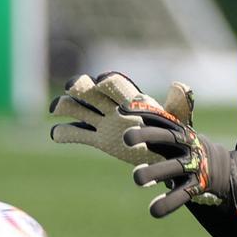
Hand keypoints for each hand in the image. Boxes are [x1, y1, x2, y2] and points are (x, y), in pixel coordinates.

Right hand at [49, 72, 192, 164]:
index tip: (103, 82)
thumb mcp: (177, 121)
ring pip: (80, 109)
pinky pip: (77, 134)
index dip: (109, 82)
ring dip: (67, 105)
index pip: (118, 86)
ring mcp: (104, 123)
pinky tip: (55, 134)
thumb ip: (178, 105)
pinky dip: (65, 133)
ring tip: (57, 107)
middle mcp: (115, 108)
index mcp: (132, 101)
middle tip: (72, 87)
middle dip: (81, 86)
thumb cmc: (173, 134)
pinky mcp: (98, 139)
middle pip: (93, 92)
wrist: (167, 155)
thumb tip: (180, 85)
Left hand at [123, 111, 236, 218]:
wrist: (225, 169)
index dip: (144, 113)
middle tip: (126, 138)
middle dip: (148, 136)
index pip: (161, 119)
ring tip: (137, 178)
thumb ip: (155, 122)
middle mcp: (188, 146)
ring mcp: (194, 165)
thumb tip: (128, 103)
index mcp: (180, 132)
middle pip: (168, 138)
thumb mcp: (177, 134)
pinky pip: (182, 195)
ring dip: (155, 172)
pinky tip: (154, 210)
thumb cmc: (189, 150)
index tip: (123, 110)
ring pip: (174, 168)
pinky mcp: (197, 186)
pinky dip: (168, 203)